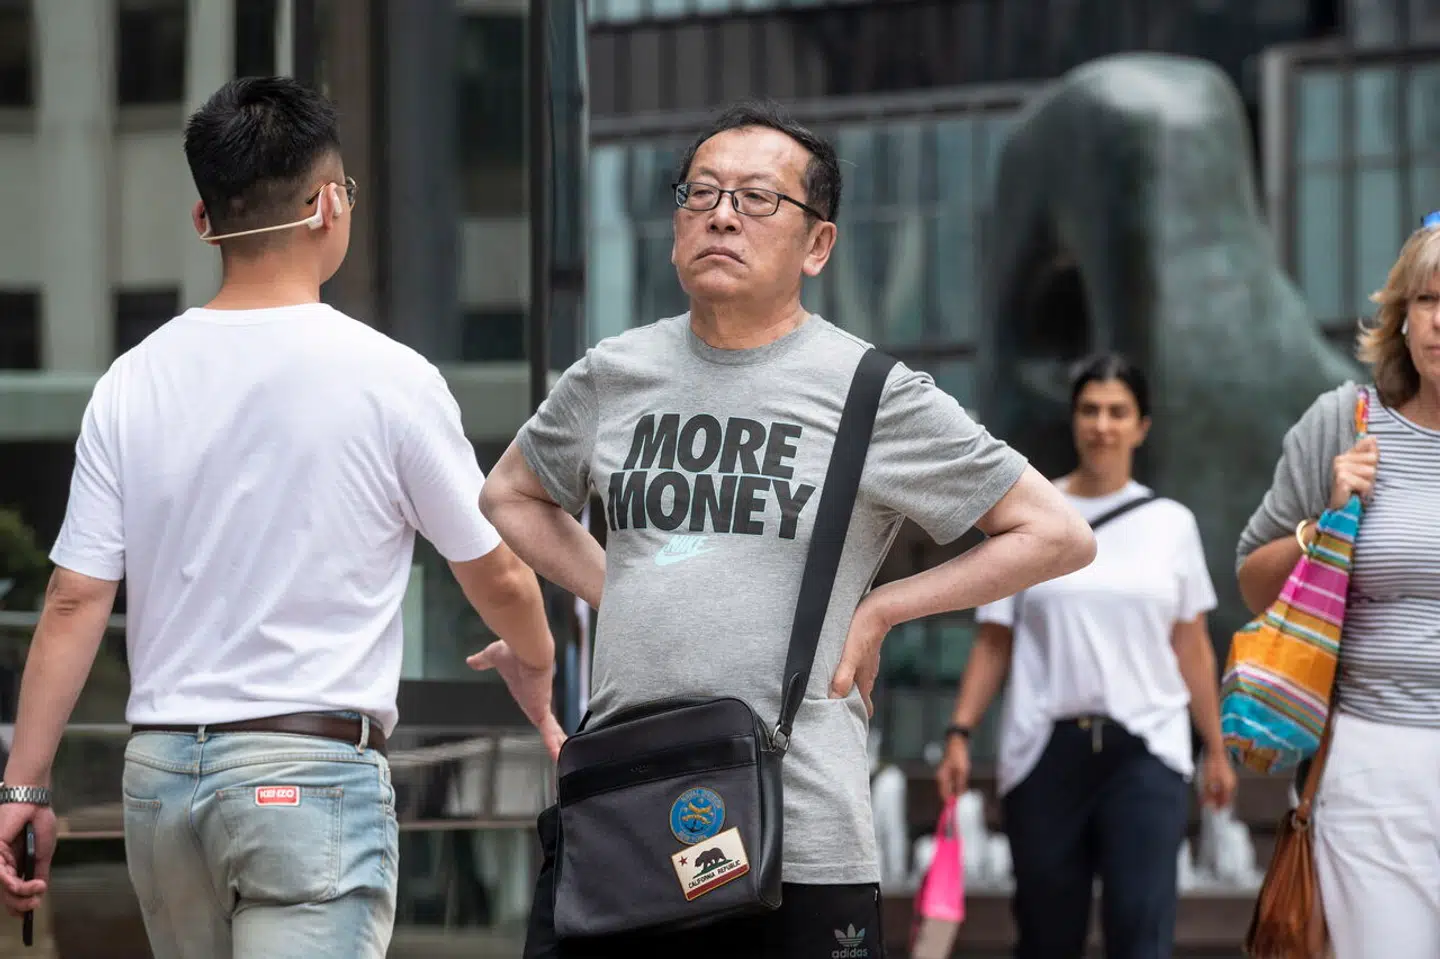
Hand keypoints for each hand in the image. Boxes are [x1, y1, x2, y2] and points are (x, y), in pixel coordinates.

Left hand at [0, 804, 53, 916]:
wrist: (35, 803)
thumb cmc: (40, 823)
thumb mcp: (43, 854)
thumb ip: (39, 873)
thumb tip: (39, 893)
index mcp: (16, 865)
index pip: (13, 891)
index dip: (20, 904)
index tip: (31, 911)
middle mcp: (4, 864)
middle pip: (7, 893)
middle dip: (21, 903)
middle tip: (35, 905)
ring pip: (3, 887)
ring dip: (19, 895)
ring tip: (36, 894)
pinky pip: (0, 874)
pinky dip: (12, 883)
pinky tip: (26, 885)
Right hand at [466, 641, 566, 759]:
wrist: (526, 648)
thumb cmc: (512, 651)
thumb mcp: (492, 657)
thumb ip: (483, 661)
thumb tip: (470, 660)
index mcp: (525, 691)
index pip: (535, 707)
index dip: (539, 715)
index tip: (545, 723)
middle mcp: (534, 700)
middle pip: (546, 722)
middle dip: (554, 733)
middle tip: (560, 745)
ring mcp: (540, 706)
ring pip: (551, 730)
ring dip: (557, 743)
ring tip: (563, 757)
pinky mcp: (541, 710)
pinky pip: (548, 732)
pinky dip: (553, 745)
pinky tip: (558, 756)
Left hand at [831, 598, 891, 716]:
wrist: (877, 609)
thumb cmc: (862, 632)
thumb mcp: (850, 657)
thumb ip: (843, 677)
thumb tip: (834, 698)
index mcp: (864, 681)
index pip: (864, 708)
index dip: (855, 717)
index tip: (843, 722)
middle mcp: (867, 675)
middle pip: (859, 698)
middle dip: (848, 705)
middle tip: (831, 709)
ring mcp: (867, 664)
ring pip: (857, 683)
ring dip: (846, 689)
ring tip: (830, 691)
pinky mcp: (864, 653)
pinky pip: (856, 670)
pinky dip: (847, 674)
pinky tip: (837, 668)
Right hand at [936, 736, 970, 801]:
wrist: (957, 742)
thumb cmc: (958, 755)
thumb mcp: (962, 771)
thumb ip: (961, 784)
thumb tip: (960, 796)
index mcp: (942, 777)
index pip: (944, 794)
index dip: (949, 803)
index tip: (955, 809)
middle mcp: (940, 777)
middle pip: (945, 792)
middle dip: (952, 798)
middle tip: (960, 803)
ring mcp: (943, 774)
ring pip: (949, 788)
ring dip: (954, 792)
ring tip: (961, 794)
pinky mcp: (948, 772)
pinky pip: (951, 783)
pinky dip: (955, 787)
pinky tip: (961, 787)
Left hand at [1200, 749, 1237, 809]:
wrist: (1215, 751)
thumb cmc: (1211, 765)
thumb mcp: (1206, 782)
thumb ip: (1207, 794)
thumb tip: (1207, 804)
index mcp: (1228, 787)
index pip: (1226, 802)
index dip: (1219, 807)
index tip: (1214, 811)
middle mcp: (1232, 784)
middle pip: (1226, 797)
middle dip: (1219, 802)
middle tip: (1211, 804)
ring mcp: (1231, 778)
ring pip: (1226, 792)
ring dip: (1219, 796)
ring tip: (1210, 797)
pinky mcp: (1228, 774)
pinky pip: (1224, 786)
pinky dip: (1219, 789)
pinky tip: (1213, 788)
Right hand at [1330, 436, 1377, 509]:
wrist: (1341, 507)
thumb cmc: (1354, 488)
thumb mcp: (1365, 469)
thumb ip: (1369, 453)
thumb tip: (1373, 437)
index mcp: (1345, 455)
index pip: (1367, 446)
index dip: (1373, 458)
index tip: (1366, 470)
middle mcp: (1339, 459)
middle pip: (1372, 459)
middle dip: (1371, 474)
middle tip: (1361, 482)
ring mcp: (1339, 469)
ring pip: (1370, 471)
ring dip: (1368, 483)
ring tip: (1359, 488)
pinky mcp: (1341, 479)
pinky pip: (1365, 483)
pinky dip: (1364, 490)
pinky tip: (1356, 493)